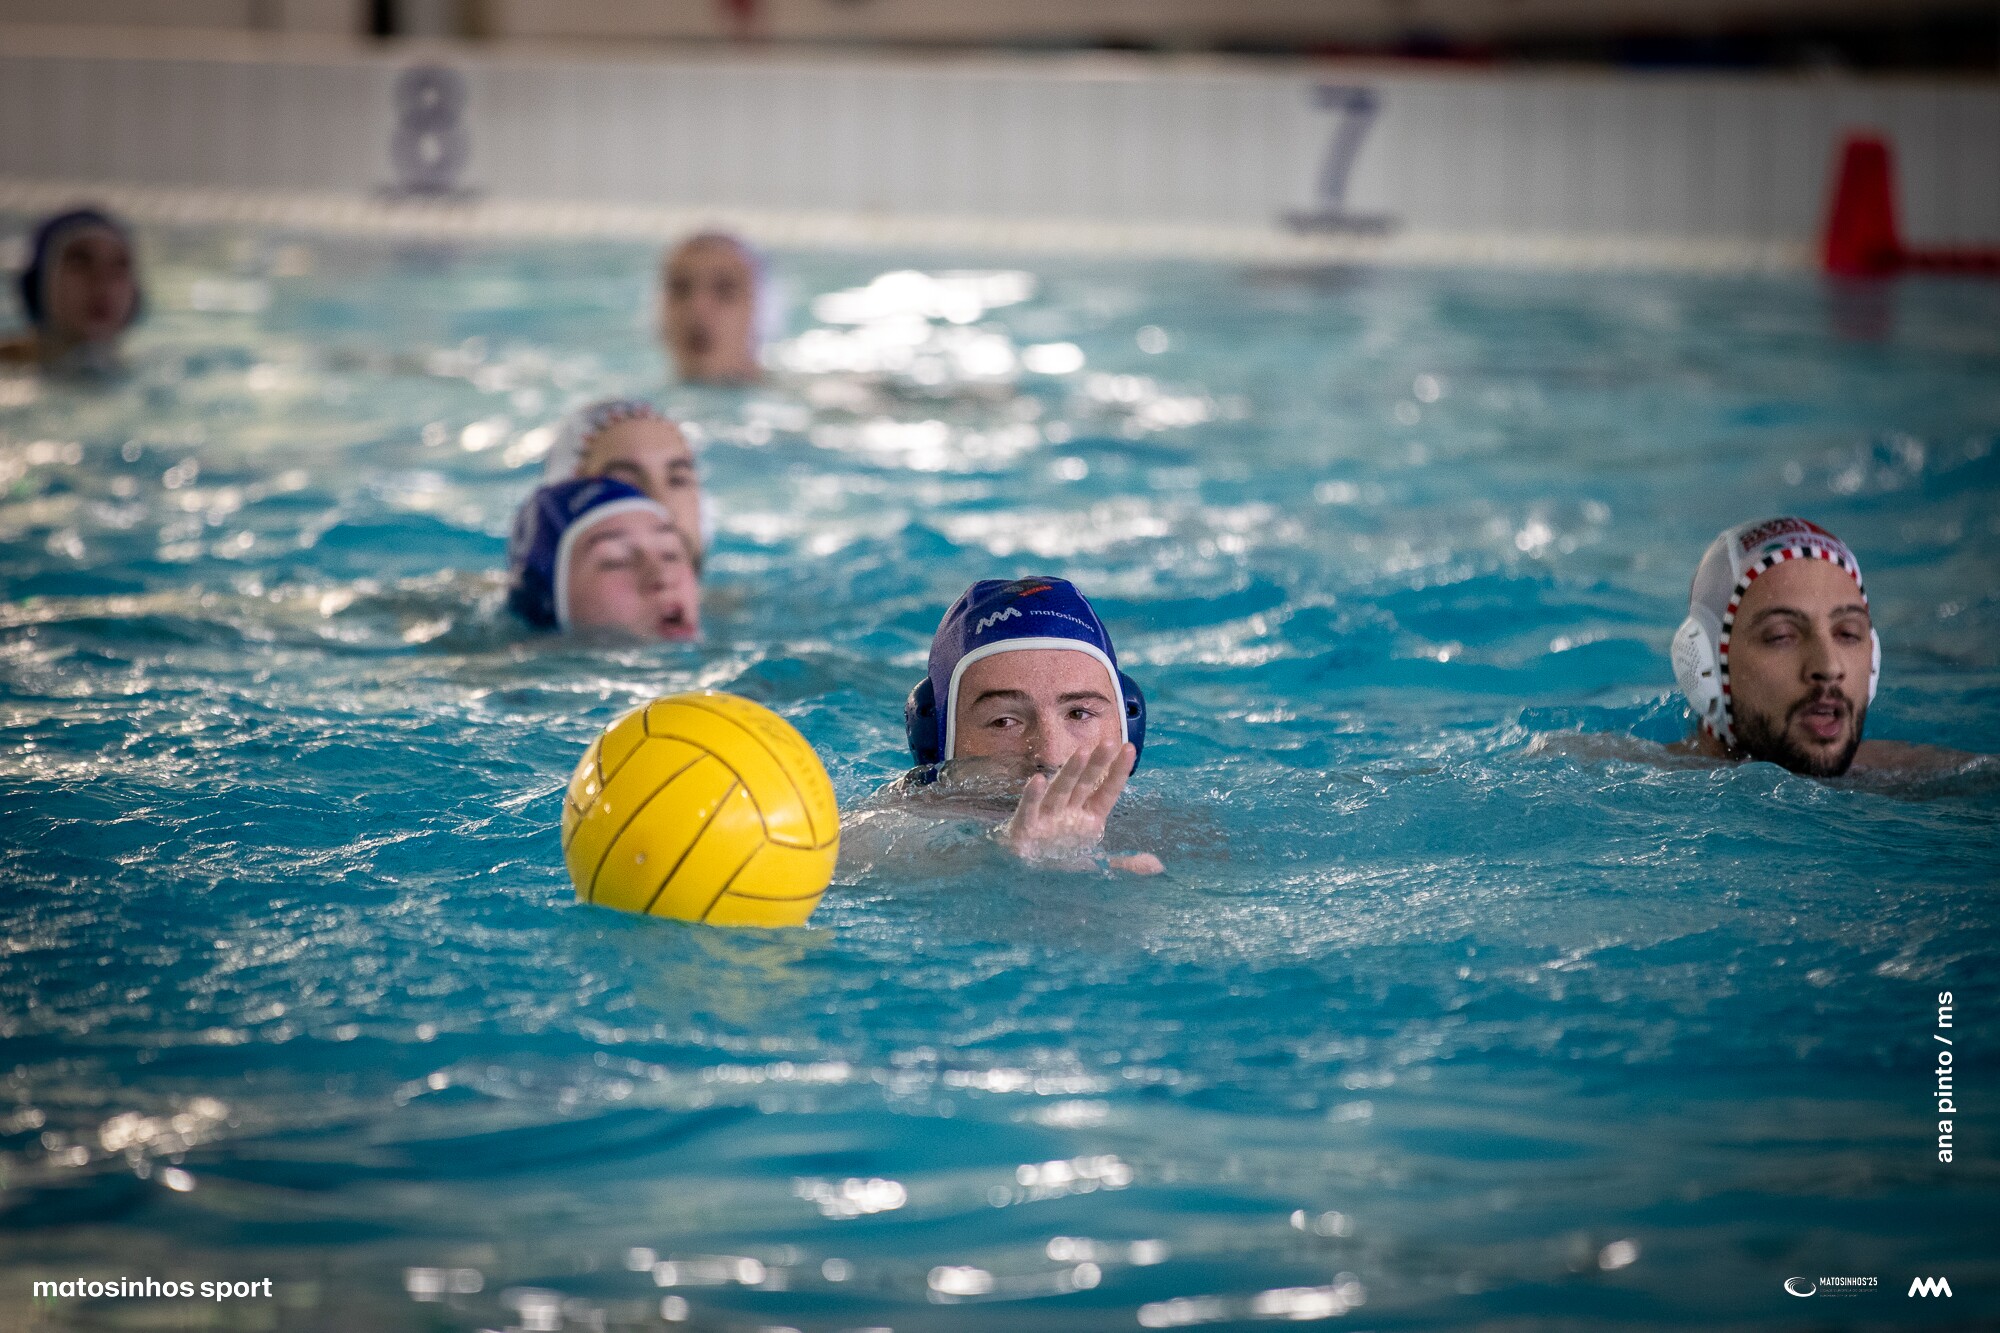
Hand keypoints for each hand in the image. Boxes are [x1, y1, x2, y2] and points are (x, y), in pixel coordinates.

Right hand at [1001, 741, 1147, 867]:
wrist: (1023, 875)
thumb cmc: (1058, 861)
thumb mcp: (1096, 864)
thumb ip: (1125, 863)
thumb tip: (1157, 866)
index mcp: (1088, 818)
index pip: (1107, 791)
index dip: (1118, 772)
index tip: (1130, 748)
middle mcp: (1069, 811)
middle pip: (1085, 783)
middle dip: (1097, 763)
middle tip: (1109, 742)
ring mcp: (1047, 817)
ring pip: (1061, 790)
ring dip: (1071, 771)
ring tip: (1082, 751)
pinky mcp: (1025, 827)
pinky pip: (1029, 810)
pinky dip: (1032, 796)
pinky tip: (1038, 780)